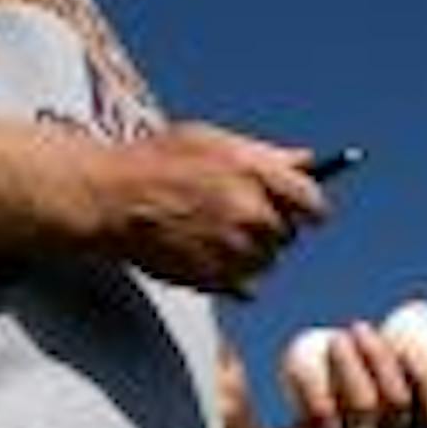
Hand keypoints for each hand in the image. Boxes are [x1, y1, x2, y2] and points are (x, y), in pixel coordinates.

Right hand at [91, 122, 326, 298]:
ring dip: (252, 251)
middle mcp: (251, 213)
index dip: (312, 208)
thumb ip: (264, 155)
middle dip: (272, 226)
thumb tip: (308, 162)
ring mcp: (237, 250)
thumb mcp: (211, 141)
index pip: (313, 203)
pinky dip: (236, 276)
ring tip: (214, 232)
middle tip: (237, 214)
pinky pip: (251, 287)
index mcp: (254, 173)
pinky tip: (207, 254)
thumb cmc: (160, 160)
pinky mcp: (222, 280)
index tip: (308, 212)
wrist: (113, 198)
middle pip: (289, 234)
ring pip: (269, 261)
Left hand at [275, 316, 426, 427]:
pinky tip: (313, 357)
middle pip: (397, 402)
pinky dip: (318, 379)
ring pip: (363, 405)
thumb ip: (391, 382)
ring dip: (352, 362)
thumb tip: (412, 331)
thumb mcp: (371, 413)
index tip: (405, 337)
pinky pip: (323, 411)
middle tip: (361, 327)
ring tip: (338, 338)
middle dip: (382, 356)